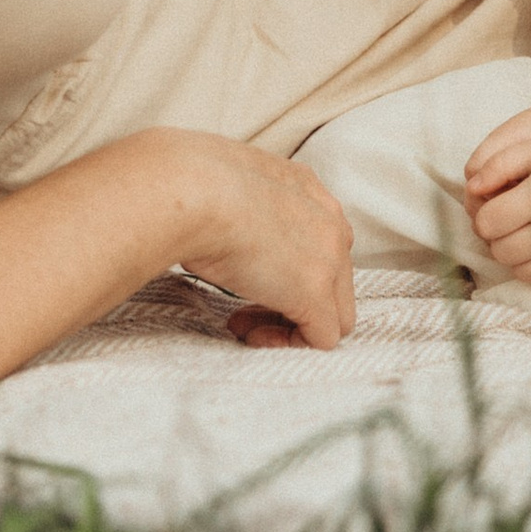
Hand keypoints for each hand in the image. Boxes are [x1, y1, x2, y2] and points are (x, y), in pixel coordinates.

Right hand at [162, 132, 352, 348]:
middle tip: (242, 310)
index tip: (245, 276)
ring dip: (289, 325)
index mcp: (307, 190)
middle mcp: (330, 221)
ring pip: (335, 312)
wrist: (196, 193)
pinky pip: (323, 338)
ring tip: (243, 326)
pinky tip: (251, 335)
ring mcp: (329, 259)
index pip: (316, 242)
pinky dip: (289, 344)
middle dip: (290, 300)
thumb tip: (221, 226)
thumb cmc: (195, 188)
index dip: (283, 269)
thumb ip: (242, 208)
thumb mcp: (229, 187)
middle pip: (333, 279)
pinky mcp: (316, 294)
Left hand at [469, 132, 530, 291]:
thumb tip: (471, 188)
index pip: (487, 223)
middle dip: (498, 236)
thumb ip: (500, 162)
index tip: (498, 206)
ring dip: (516, 255)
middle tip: (512, 221)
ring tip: (529, 234)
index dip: (485, 215)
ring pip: (518, 272)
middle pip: (499, 251)